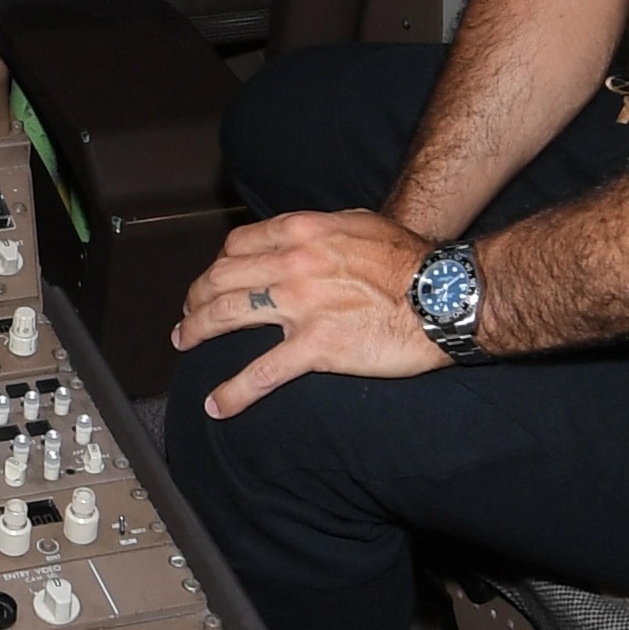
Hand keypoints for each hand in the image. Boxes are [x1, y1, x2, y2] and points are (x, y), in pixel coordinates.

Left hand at [170, 208, 448, 419]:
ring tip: (185, 344)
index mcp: (303, 232)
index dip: (216, 266)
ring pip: (228, 316)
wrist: (444, 295)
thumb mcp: (362, 224)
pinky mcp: (316, 347)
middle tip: (188, 315)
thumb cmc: (410, 261)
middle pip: (222, 278)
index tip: (211, 281)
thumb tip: (302, 237)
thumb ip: (323, 230)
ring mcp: (302, 305)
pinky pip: (261, 372)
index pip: (238, 246)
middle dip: (195, 299)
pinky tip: (217, 404)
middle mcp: (294, 263)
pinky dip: (232, 391)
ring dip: (197, 331)